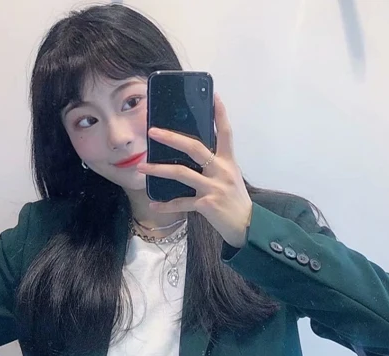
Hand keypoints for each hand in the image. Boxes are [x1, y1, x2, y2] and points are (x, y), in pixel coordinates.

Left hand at [136, 92, 252, 248]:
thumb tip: (192, 157)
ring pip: (182, 173)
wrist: (247, 227)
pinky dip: (166, 205)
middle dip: (172, 138)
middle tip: (153, 131)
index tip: (213, 95)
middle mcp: (221, 171)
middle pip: (195, 147)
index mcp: (228, 162)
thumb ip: (215, 166)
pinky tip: (154, 204)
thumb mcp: (230, 178)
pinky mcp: (206, 205)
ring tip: (142, 166)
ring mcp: (213, 187)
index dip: (220, 113)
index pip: (226, 132)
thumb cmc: (235, 202)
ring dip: (159, 169)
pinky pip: (181, 203)